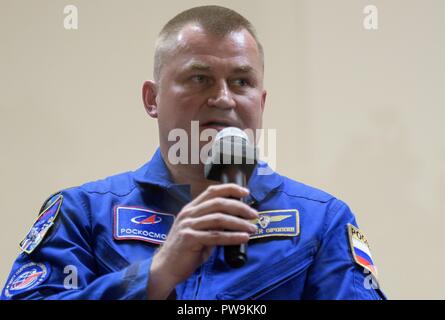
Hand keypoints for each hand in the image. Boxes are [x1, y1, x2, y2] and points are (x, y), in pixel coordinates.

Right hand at [147, 183, 257, 298]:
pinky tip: (243, 238)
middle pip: (218, 203)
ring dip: (239, 223)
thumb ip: (213, 225)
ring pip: (219, 219)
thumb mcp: (199, 232)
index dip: (230, 188)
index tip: (246, 192)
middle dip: (240, 207)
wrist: (166, 268)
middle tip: (254, 214)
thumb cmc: (185, 250)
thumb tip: (236, 221)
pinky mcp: (189, 239)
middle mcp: (188, 214)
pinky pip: (216, 236)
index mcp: (191, 208)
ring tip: (252, 228)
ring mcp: (187, 225)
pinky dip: (232, 236)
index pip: (212, 191)